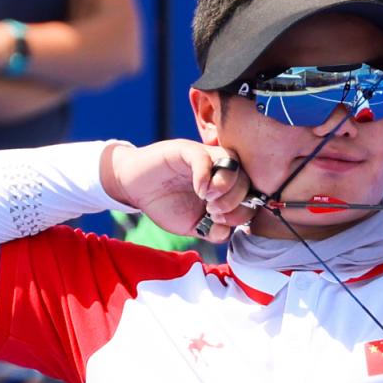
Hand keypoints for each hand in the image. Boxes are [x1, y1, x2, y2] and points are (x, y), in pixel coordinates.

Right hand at [101, 138, 247, 243]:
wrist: (133, 188)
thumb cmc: (164, 204)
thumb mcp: (191, 225)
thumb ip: (211, 231)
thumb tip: (226, 232)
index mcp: (224, 188)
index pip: (250, 196)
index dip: (242, 212)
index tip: (220, 222)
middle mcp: (218, 169)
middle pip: (246, 180)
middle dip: (234, 202)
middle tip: (213, 211)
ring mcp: (204, 157)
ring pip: (233, 164)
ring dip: (226, 187)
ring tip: (208, 200)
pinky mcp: (186, 150)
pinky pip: (205, 157)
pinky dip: (205, 176)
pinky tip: (198, 191)